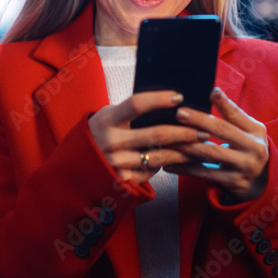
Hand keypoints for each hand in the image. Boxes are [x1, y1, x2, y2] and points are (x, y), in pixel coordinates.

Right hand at [88, 90, 210, 184]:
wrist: (74, 166)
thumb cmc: (99, 133)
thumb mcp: (107, 117)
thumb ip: (130, 111)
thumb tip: (167, 102)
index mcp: (107, 120)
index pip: (137, 104)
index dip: (160, 99)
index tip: (179, 96)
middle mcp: (111, 141)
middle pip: (156, 133)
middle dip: (185, 131)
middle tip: (204, 130)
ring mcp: (116, 163)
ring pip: (158, 155)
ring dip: (182, 152)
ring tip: (199, 146)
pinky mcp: (121, 180)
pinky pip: (149, 171)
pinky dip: (163, 165)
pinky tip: (176, 161)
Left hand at [164, 88, 269, 201]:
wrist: (264, 182)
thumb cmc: (249, 148)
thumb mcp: (249, 130)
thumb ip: (233, 114)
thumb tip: (213, 91)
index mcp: (256, 131)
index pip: (237, 114)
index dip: (224, 103)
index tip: (211, 92)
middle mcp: (253, 148)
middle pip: (223, 131)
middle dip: (199, 120)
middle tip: (180, 113)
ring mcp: (244, 167)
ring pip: (210, 153)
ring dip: (187, 145)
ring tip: (168, 138)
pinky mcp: (233, 183)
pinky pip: (205, 174)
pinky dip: (185, 169)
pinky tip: (169, 164)